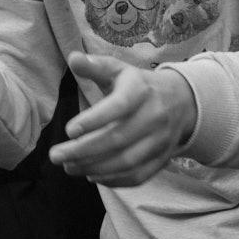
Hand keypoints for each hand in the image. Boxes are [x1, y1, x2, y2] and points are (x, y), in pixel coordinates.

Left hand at [51, 54, 196, 186]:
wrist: (182, 102)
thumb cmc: (138, 86)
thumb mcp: (119, 70)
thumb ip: (95, 66)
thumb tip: (73, 58)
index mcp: (140, 91)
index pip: (119, 106)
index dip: (94, 120)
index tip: (68, 130)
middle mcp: (154, 117)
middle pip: (118, 139)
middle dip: (84, 151)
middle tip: (56, 156)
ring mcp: (160, 141)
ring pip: (127, 161)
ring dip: (94, 168)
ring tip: (68, 167)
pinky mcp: (162, 159)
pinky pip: (138, 175)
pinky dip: (113, 180)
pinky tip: (91, 176)